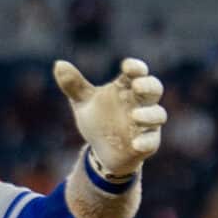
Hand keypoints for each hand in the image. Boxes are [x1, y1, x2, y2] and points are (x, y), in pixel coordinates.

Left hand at [52, 56, 165, 180]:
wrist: (102, 152)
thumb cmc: (98, 121)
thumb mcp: (83, 103)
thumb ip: (73, 85)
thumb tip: (59, 65)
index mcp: (127, 88)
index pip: (137, 72)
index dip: (136, 68)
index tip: (127, 66)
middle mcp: (141, 103)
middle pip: (155, 88)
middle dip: (148, 86)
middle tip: (137, 85)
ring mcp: (147, 123)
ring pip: (158, 114)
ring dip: (149, 114)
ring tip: (135, 116)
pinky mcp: (148, 143)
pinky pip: (152, 141)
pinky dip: (145, 142)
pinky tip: (135, 144)